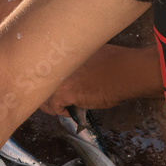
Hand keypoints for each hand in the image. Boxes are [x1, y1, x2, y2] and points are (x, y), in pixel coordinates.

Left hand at [39, 45, 157, 115]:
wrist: (126, 71)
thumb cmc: (117, 63)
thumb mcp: (92, 56)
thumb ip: (79, 63)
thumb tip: (77, 71)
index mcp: (64, 53)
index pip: (45, 68)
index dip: (47, 80)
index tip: (51, 88)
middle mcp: (58, 65)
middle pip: (39, 83)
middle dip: (44, 93)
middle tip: (51, 102)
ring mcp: (58, 79)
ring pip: (44, 97)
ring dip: (51, 105)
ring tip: (61, 108)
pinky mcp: (63, 94)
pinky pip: (54, 107)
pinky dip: (62, 112)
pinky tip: (72, 111)